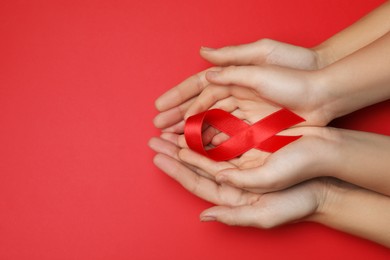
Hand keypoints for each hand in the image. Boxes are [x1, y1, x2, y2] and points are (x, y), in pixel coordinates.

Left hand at [148, 136, 327, 227]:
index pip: (196, 182)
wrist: (324, 178)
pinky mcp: (252, 144)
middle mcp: (233, 177)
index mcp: (232, 195)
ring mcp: (242, 159)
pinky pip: (226, 134)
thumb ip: (233, 215)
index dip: (176, 170)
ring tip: (170, 125)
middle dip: (174, 150)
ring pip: (208, 146)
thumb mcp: (265, 213)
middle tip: (155, 138)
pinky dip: (212, 126)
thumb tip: (204, 215)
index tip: (157, 157)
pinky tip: (198, 117)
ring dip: (189, 136)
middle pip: (196, 163)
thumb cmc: (297, 200)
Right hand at [153, 39, 323, 131]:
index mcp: (234, 76)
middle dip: (177, 117)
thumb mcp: (262, 58)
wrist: (324, 91)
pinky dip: (212, 142)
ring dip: (191, 132)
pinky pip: (228, 136)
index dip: (178, 97)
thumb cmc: (295, 70)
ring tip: (172, 140)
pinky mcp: (255, 128)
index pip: (199, 87)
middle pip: (200, 107)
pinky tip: (198, 148)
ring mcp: (244, 112)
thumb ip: (232, 61)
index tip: (159, 106)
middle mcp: (235, 94)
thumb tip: (203, 57)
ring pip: (211, 124)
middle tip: (158, 128)